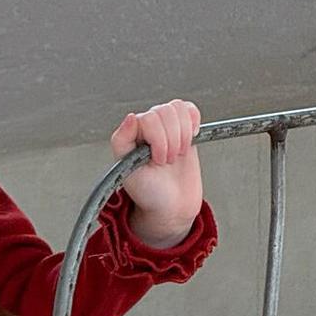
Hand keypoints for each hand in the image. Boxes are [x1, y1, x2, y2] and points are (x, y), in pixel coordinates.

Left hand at [110, 99, 202, 244]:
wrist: (170, 206)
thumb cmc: (148, 193)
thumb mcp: (128, 171)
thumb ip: (122, 141)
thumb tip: (130, 117)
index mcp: (131, 134)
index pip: (147, 118)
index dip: (158, 139)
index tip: (157, 160)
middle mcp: (147, 127)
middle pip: (165, 111)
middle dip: (171, 140)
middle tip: (167, 161)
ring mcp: (166, 126)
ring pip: (178, 108)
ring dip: (182, 134)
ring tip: (176, 154)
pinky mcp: (184, 128)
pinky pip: (190, 110)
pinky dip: (193, 121)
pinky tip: (189, 138)